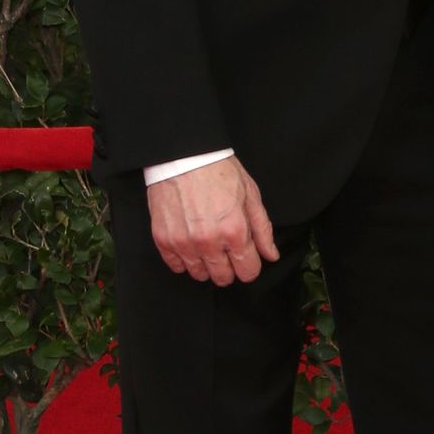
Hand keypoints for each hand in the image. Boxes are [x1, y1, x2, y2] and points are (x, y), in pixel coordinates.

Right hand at [147, 156, 279, 285]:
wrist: (183, 155)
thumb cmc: (219, 171)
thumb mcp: (250, 195)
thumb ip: (262, 229)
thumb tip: (271, 255)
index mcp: (235, 231)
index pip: (248, 271)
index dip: (250, 267)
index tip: (246, 258)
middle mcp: (209, 242)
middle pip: (223, 278)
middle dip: (229, 269)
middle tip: (227, 251)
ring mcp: (184, 243)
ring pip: (199, 275)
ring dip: (206, 265)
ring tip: (207, 245)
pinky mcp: (163, 240)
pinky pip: (176, 266)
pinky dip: (184, 260)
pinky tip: (190, 244)